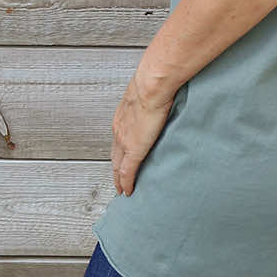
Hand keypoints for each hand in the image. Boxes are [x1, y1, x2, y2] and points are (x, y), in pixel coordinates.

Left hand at [111, 70, 174, 195]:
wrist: (151, 86)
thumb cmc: (153, 85)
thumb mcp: (149, 95)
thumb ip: (152, 104)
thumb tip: (162, 103)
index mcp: (122, 118)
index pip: (118, 141)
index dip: (118, 154)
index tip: (120, 162)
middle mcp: (119, 131)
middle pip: (114, 157)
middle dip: (115, 170)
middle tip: (118, 182)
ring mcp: (125, 141)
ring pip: (118, 167)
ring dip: (119, 179)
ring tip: (122, 190)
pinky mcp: (134, 149)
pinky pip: (127, 172)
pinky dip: (126, 183)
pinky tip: (127, 191)